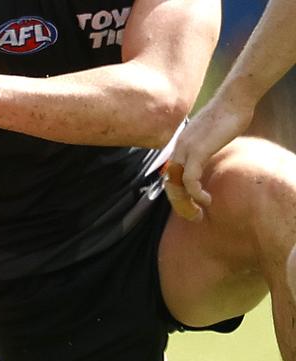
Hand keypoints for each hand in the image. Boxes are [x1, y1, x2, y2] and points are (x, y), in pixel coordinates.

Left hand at [165, 91, 253, 220]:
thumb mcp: (209, 135)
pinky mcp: (198, 152)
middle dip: (179, 204)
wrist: (234, 99)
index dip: (177, 194)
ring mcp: (186, 150)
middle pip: (169, 184)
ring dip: (186, 204)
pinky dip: (196, 194)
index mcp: (179, 146)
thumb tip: (206, 156)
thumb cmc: (227, 115)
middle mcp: (178, 149)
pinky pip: (191, 180)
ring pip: (177, 185)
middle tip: (192, 216)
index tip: (189, 206)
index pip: (170, 176)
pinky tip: (206, 200)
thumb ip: (203, 148)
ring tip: (198, 213)